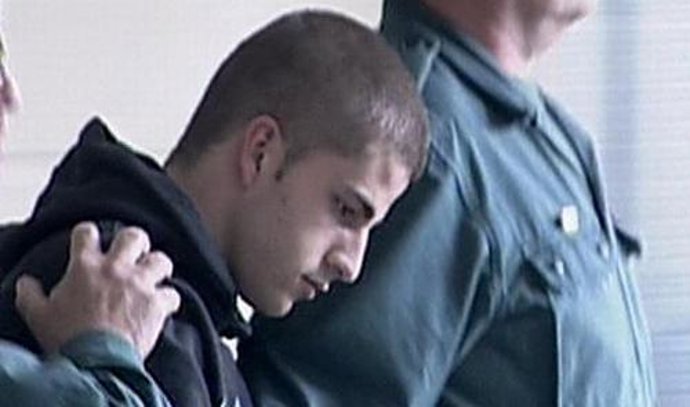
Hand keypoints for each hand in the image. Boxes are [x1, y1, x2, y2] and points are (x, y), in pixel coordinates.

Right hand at [14, 222, 180, 357]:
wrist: (94, 362)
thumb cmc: (66, 339)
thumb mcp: (38, 315)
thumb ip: (31, 295)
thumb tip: (26, 283)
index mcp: (85, 266)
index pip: (87, 232)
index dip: (89, 234)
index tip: (91, 242)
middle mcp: (116, 269)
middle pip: (134, 236)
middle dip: (137, 243)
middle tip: (135, 255)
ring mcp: (139, 284)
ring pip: (161, 260)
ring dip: (159, 269)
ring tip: (154, 278)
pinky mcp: (157, 303)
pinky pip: (173, 294)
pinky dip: (169, 301)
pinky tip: (164, 307)